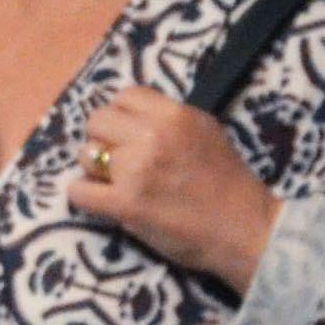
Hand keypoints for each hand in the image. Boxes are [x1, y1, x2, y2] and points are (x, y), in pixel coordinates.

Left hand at [64, 87, 279, 290]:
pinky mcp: (126, 205)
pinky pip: (78, 191)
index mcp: (174, 115)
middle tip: (116, 158)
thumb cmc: (228, 182)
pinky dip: (84, 196)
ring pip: (85, 154)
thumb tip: (132, 117)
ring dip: (94, 168)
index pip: (124, 96)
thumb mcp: (206, 131)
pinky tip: (99, 201)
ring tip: (113, 182)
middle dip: (102, 138)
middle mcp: (152, 136)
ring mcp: (136, 170)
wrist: (245, 229)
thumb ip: (169, 120)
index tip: (128, 132)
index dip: (121, 115)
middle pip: (97, 120)